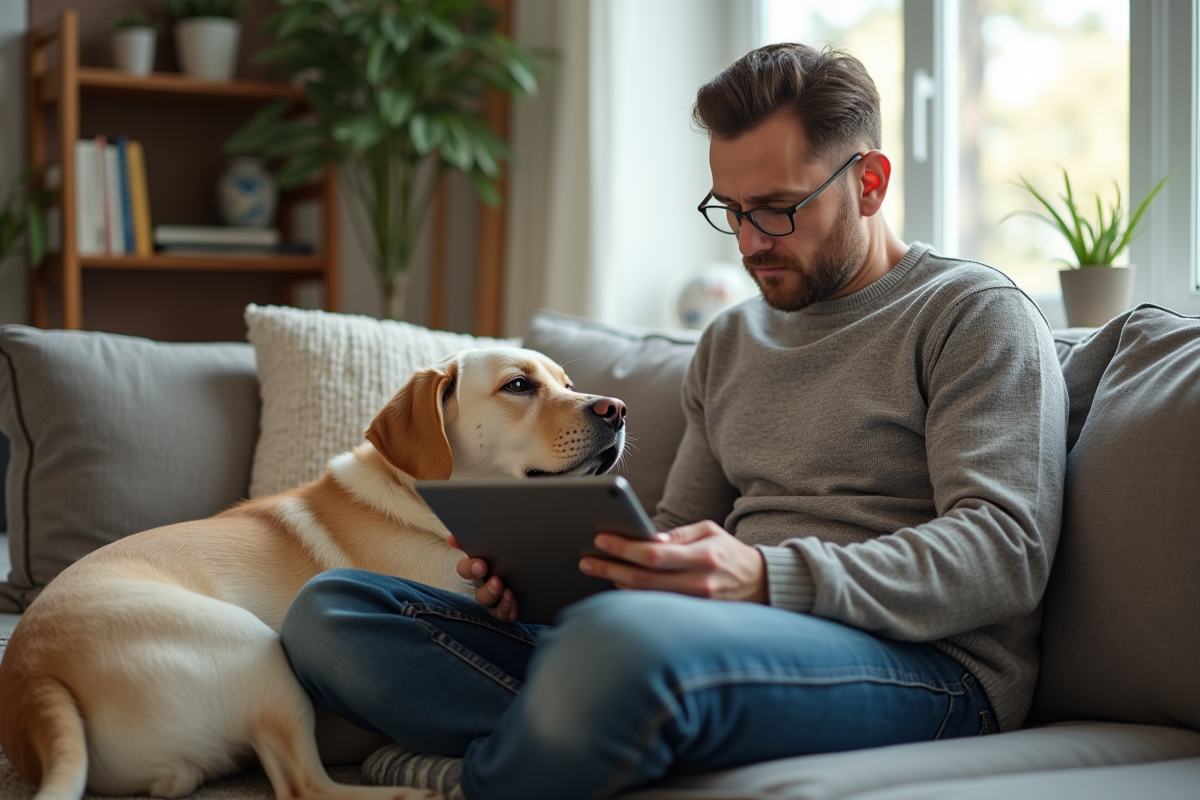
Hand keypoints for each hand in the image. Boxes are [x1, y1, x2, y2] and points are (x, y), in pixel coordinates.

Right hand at [448, 534, 518, 622]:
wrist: (526, 567)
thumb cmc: (503, 554)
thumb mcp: (491, 547)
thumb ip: (473, 541)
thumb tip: (452, 539)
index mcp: (478, 569)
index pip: (466, 570)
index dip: (469, 568)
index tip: (481, 565)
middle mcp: (484, 586)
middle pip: (480, 594)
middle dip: (487, 590)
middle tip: (497, 581)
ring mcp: (494, 600)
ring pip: (490, 606)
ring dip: (498, 601)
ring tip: (508, 593)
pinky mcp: (505, 610)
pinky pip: (503, 616)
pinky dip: (507, 611)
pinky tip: (513, 602)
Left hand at [578, 521, 768, 603]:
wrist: (762, 585)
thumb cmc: (730, 553)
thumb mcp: (710, 531)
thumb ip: (679, 535)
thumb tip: (647, 539)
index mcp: (704, 556)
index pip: (654, 554)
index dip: (625, 548)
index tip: (602, 540)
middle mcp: (699, 584)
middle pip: (644, 580)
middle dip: (611, 568)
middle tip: (586, 559)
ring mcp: (696, 606)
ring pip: (646, 598)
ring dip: (618, 583)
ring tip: (598, 569)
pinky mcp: (693, 619)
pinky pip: (656, 608)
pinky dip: (634, 598)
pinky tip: (618, 586)